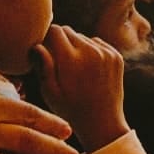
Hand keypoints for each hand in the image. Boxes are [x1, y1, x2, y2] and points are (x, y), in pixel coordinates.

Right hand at [32, 24, 127, 151]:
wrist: (103, 123)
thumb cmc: (71, 110)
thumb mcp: (50, 92)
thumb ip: (43, 65)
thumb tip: (37, 45)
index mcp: (71, 59)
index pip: (55, 31)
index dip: (46, 38)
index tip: (44, 50)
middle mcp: (90, 51)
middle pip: (69, 31)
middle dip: (60, 41)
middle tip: (58, 61)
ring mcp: (106, 52)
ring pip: (83, 37)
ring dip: (76, 46)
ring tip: (74, 68)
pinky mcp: (116, 56)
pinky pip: (97, 43)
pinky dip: (91, 50)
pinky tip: (87, 69)